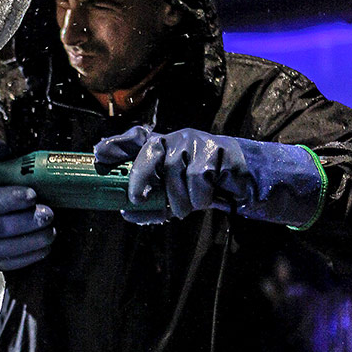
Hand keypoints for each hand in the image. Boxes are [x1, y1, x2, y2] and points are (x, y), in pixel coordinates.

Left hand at [94, 125, 324, 227]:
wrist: (253, 183)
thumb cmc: (210, 189)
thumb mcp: (178, 197)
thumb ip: (153, 205)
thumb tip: (126, 212)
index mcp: (165, 148)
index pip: (136, 138)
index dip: (116, 145)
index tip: (98, 154)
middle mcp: (178, 139)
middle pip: (151, 150)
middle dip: (140, 175)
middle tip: (137, 198)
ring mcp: (199, 142)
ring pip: (175, 171)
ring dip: (180, 199)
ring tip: (188, 207)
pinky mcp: (219, 150)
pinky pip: (199, 178)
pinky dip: (200, 197)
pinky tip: (208, 200)